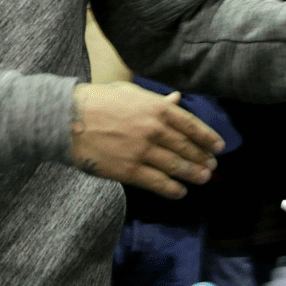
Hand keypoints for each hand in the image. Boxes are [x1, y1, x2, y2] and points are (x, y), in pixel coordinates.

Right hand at [70, 81, 223, 199]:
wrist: (67, 120)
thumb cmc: (97, 101)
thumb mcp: (129, 93)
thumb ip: (155, 100)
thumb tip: (176, 99)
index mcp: (156, 108)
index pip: (191, 125)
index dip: (207, 138)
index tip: (218, 147)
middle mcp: (154, 129)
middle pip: (187, 147)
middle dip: (202, 158)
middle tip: (211, 166)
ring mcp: (142, 151)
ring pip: (176, 167)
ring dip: (193, 174)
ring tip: (202, 178)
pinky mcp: (129, 170)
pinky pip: (158, 183)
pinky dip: (173, 189)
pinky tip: (180, 192)